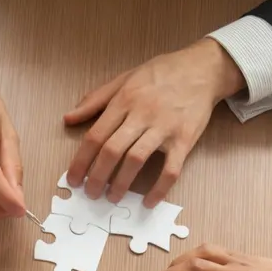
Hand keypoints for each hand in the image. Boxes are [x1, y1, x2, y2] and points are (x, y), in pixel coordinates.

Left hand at [64, 39, 243, 206]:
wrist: (203, 68)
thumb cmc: (161, 74)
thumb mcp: (125, 79)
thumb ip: (95, 100)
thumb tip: (68, 119)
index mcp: (124, 100)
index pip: (96, 135)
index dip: (81, 161)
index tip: (73, 179)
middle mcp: (142, 114)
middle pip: (112, 150)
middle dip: (97, 176)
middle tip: (90, 194)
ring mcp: (164, 127)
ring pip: (136, 160)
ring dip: (121, 183)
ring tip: (112, 198)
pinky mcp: (184, 139)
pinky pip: (171, 169)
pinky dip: (159, 189)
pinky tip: (149, 202)